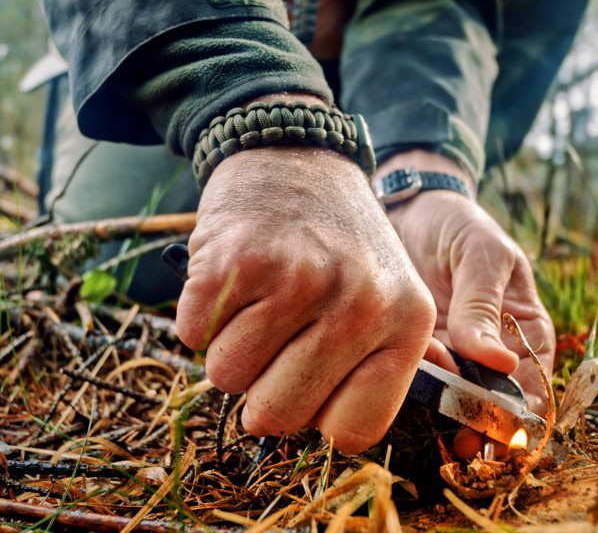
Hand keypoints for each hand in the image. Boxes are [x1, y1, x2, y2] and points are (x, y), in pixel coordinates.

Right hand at [176, 108, 435, 452]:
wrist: (296, 158)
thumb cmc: (339, 245)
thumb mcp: (388, 297)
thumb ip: (370, 370)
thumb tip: (329, 439)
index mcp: (407, 324)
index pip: (354, 432)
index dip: (319, 418)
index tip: (312, 388)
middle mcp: (359, 304)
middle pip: (279, 415)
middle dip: (264, 389)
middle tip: (277, 339)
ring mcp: (295, 280)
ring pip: (226, 378)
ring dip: (231, 347)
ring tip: (260, 302)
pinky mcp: (234, 261)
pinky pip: (190, 335)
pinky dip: (200, 316)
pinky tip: (233, 281)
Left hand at [378, 150, 555, 458]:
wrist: (406, 210)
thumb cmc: (457, 224)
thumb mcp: (481, 252)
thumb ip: (484, 304)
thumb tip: (501, 363)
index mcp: (525, 328)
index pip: (535, 386)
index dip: (520, 416)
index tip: (497, 424)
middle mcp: (491, 350)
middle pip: (492, 405)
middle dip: (475, 419)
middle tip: (458, 421)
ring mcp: (452, 354)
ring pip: (452, 399)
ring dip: (440, 397)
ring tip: (429, 360)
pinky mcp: (416, 352)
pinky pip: (418, 380)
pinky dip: (413, 380)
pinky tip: (408, 357)